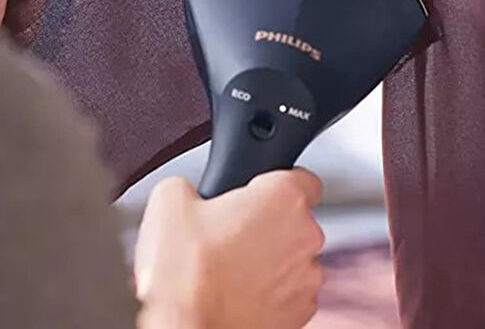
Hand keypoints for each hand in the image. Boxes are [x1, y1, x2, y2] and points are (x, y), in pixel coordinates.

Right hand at [135, 169, 324, 328]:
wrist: (184, 328)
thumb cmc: (186, 270)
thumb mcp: (170, 199)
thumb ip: (192, 184)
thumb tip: (190, 192)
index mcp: (284, 197)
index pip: (303, 179)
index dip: (277, 183)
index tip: (260, 192)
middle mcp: (305, 235)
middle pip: (294, 220)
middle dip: (266, 224)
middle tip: (229, 234)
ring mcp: (306, 278)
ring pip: (292, 258)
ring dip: (268, 259)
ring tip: (228, 267)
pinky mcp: (299, 315)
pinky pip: (288, 293)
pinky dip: (268, 291)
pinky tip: (236, 292)